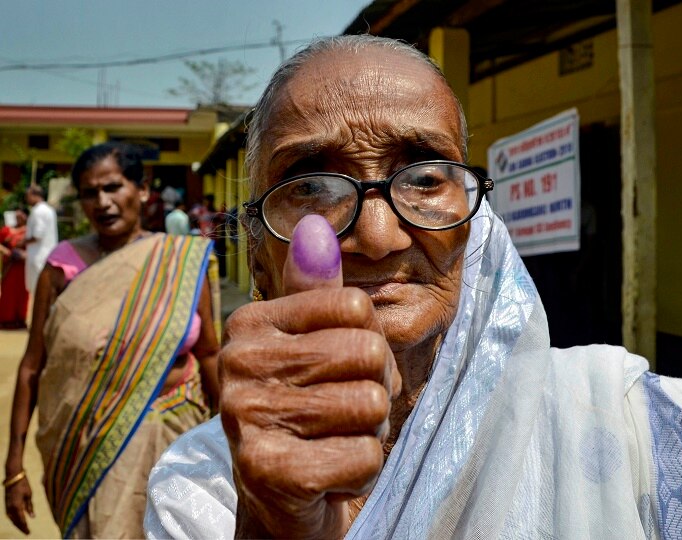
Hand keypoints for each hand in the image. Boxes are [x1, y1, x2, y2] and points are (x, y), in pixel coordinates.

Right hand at [5, 476, 33, 534]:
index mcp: (17, 506)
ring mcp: (7, 506)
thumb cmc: (23, 484)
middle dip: (21, 528)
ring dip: (17, 524)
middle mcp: (10, 508)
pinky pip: (9, 515)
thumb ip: (30, 507)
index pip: (21, 520)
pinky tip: (17, 521)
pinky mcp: (6, 504)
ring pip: (12, 519)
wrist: (13, 477)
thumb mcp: (29, 495)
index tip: (29, 532)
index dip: (25, 527)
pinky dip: (14, 520)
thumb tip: (32, 517)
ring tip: (23, 528)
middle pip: (16, 521)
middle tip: (27, 533)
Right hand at [220, 215, 400, 538]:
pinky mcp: (269, 470)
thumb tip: (315, 222)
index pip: (356, 307)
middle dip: (373, 391)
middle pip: (368, 352)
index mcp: (251, 322)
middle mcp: (240, 362)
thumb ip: (318, 291)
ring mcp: (249, 416)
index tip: (339, 373)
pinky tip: (327, 475)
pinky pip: (364, 455)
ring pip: (371, 404)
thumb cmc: (311, 417)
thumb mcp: (315, 347)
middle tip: (339, 415)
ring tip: (332, 442)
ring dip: (368, 432)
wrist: (281, 505)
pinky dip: (360, 471)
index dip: (368, 346)